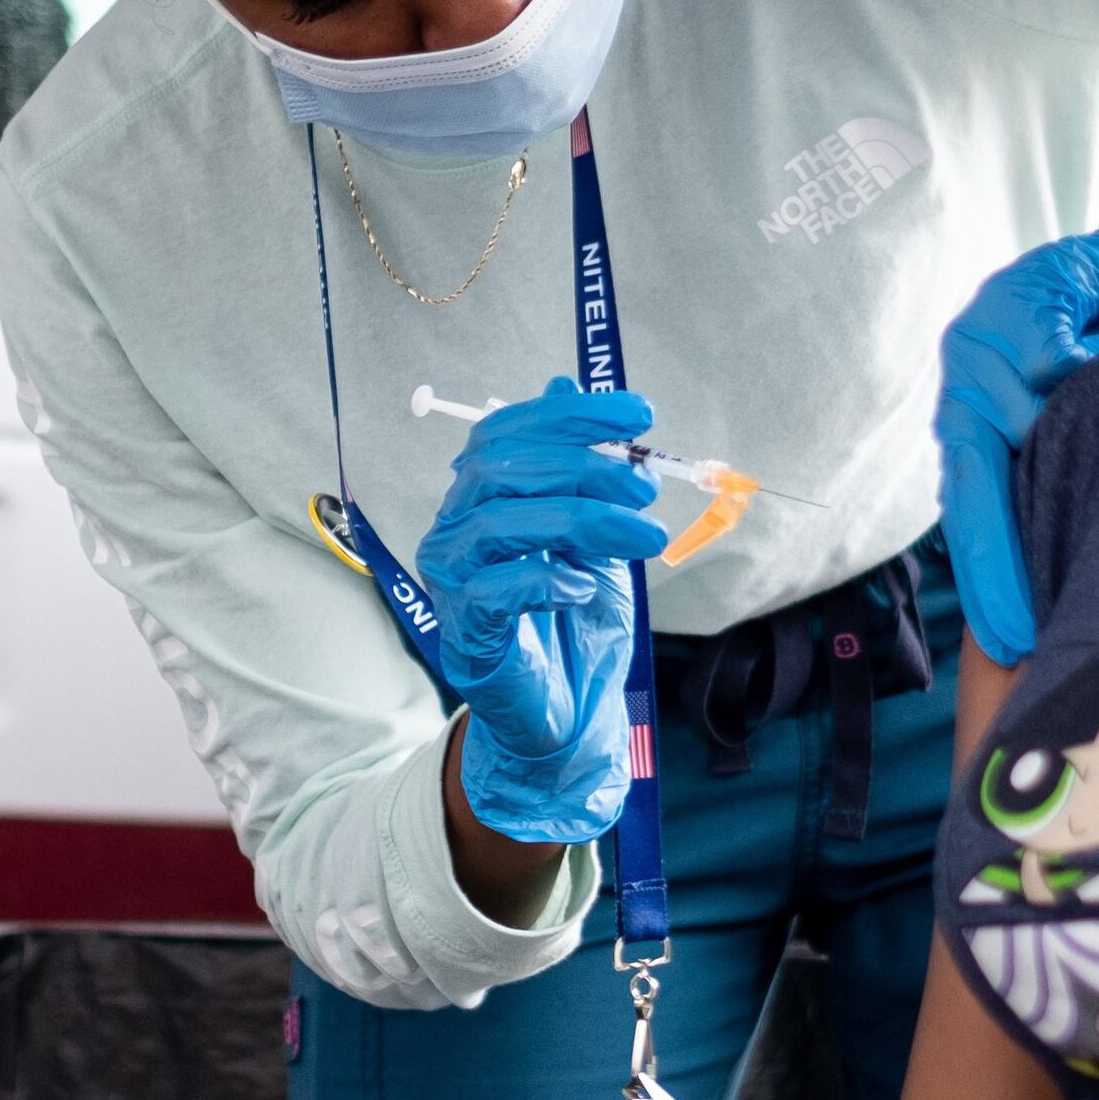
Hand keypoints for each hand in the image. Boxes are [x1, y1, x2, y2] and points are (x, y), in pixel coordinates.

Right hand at [415, 380, 666, 845]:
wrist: (563, 716)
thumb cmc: (574, 623)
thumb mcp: (592, 535)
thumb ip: (578, 469)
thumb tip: (567, 382)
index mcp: (480, 497)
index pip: (507, 432)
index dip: (571, 415)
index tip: (640, 415)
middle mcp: (455, 529)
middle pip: (501, 469)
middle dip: (583, 465)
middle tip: (645, 488)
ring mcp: (453, 580)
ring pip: (501, 521)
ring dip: (583, 520)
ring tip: (643, 536)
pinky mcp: (466, 631)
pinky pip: (496, 590)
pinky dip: (548, 579)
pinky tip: (586, 587)